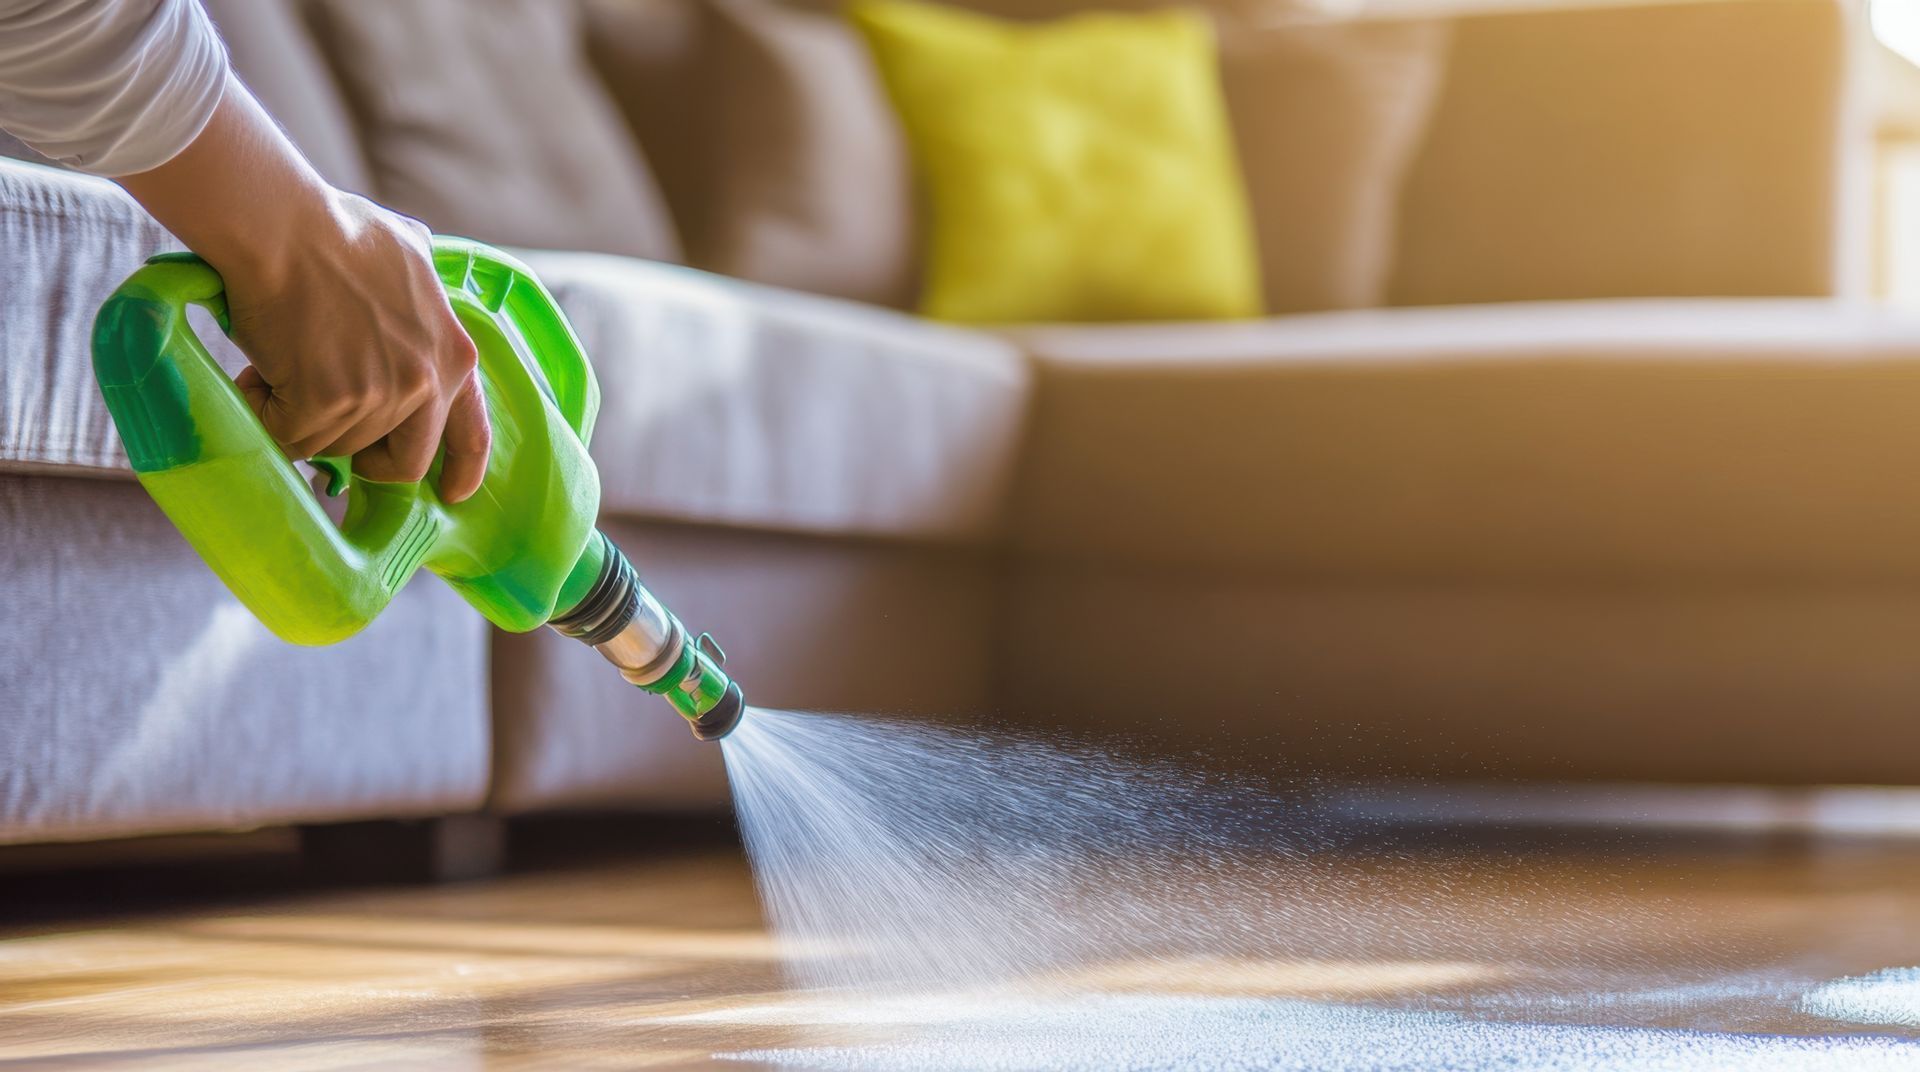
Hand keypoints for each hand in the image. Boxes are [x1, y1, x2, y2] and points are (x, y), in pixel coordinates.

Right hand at [228, 193, 489, 500]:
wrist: (282, 225)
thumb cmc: (335, 229)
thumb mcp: (411, 255)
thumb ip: (425, 292)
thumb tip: (425, 283)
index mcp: (455, 353)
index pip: (470, 433)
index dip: (461, 470)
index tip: (453, 494)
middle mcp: (428, 381)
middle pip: (400, 460)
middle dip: (364, 456)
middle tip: (326, 421)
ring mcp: (381, 396)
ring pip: (336, 447)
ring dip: (303, 418)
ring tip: (282, 363)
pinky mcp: (329, 403)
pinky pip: (291, 438)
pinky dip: (266, 412)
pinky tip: (260, 370)